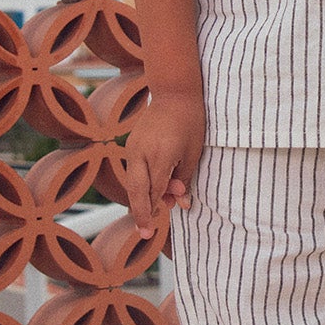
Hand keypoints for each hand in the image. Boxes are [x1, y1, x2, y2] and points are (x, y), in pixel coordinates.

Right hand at [123, 90, 205, 237]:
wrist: (174, 91)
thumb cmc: (190, 120)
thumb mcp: (193, 152)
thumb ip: (184, 178)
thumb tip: (179, 202)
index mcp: (160, 156)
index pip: (155, 191)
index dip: (157, 209)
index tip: (158, 227)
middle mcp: (142, 153)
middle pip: (137, 191)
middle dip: (140, 214)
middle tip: (144, 234)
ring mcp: (133, 148)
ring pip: (132, 182)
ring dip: (139, 201)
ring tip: (146, 219)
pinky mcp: (131, 144)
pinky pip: (132, 171)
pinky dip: (138, 186)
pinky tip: (146, 197)